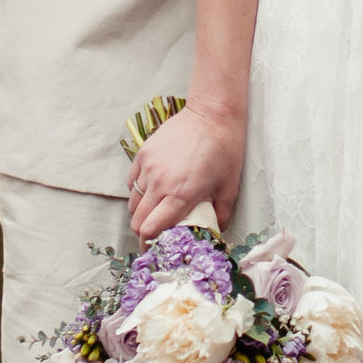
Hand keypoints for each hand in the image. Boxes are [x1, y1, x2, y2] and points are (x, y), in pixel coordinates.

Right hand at [127, 101, 244, 239]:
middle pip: (136, 220)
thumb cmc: (225, 150)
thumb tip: (213, 232)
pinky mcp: (143, 154)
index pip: (150, 229)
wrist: (213, 114)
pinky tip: (153, 190)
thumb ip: (220, 215)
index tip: (156, 249)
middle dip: (144, 232)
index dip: (150, 243)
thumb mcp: (229, 188)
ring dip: (142, 212)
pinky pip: (132, 182)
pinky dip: (139, 191)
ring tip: (156, 211)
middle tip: (156, 234)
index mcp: (180, 195)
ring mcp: (148, 167)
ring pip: (133, 202)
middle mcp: (159, 183)